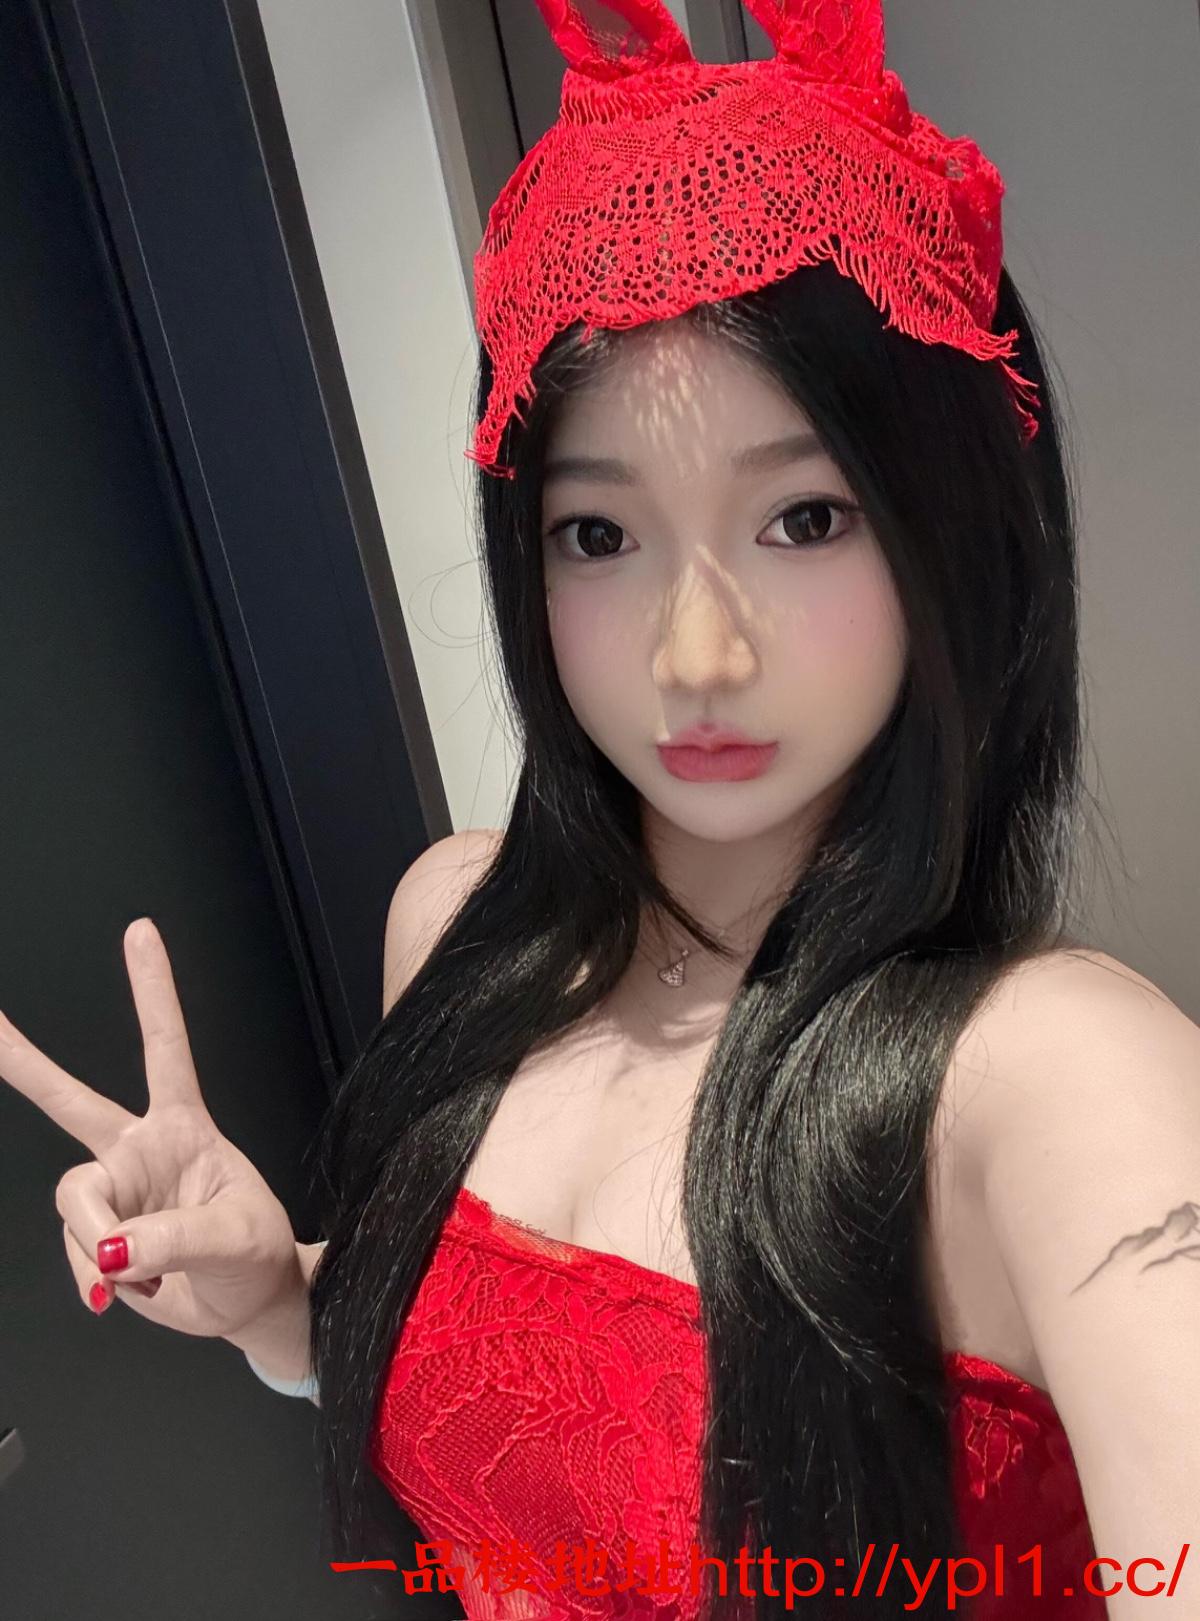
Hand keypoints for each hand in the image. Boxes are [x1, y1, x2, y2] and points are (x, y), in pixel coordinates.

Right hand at [0, 918, 302, 1338]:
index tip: (140, 931)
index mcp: (185, 1127)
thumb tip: (110, 1250)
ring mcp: (118, 1194)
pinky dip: (98, 1280)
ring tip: (147, 1275)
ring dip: (98, 1247)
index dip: (153, 991)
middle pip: (71, 1102)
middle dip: (23, 1062)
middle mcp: (141, 1150)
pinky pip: (79, 1256)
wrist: (247, 1305)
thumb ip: (174, 1238)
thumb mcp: (236, 1239)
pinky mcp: (101, 1238)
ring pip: (76, 1206)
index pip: (166, 1048)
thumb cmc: (256, 1257)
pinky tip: (133, 1289)